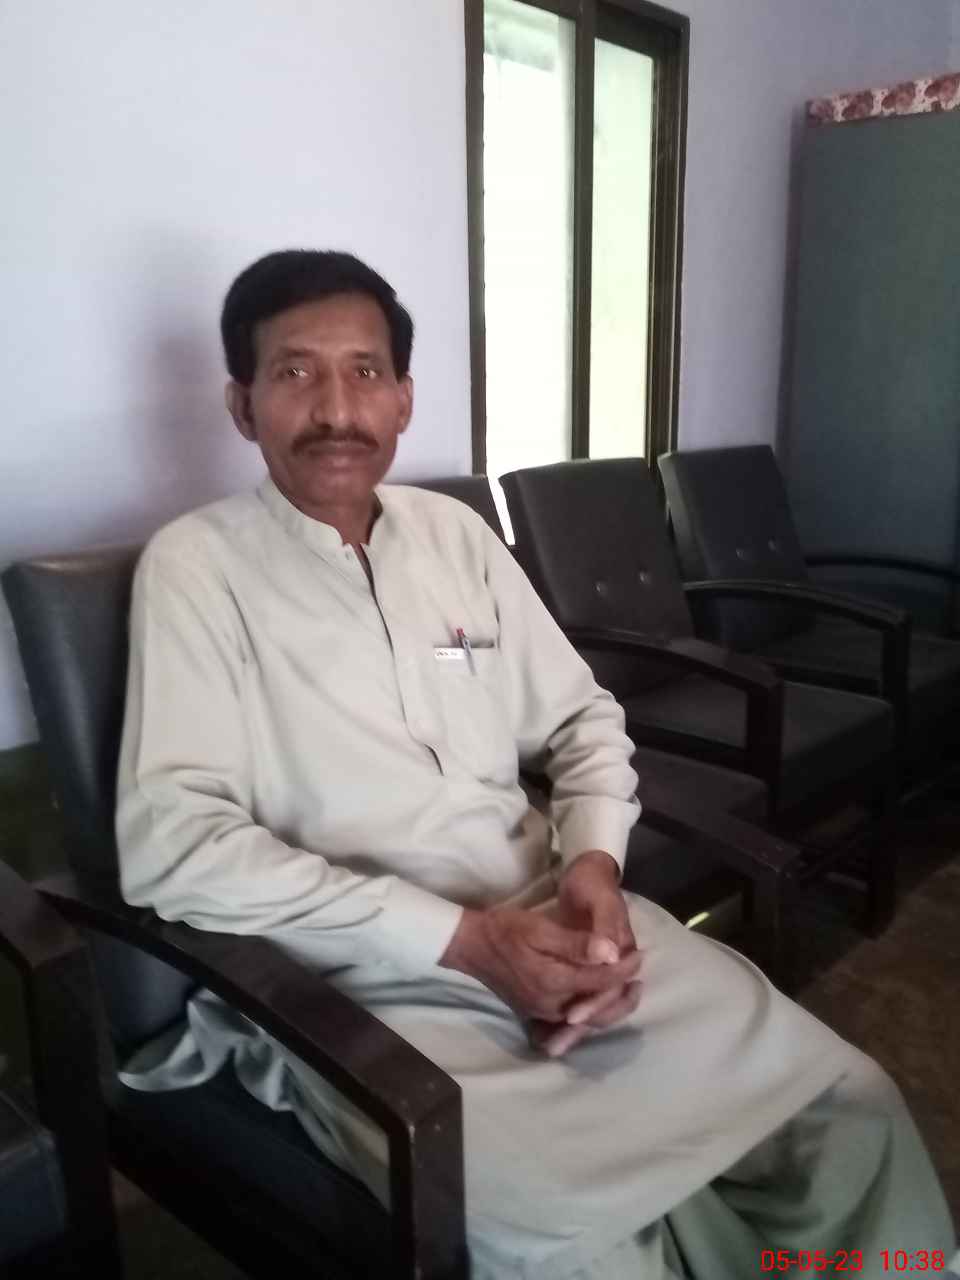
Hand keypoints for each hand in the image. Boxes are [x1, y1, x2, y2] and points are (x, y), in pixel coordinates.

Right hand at [439, 904, 641, 1024]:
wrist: (471, 945)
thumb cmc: (506, 930)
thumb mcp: (540, 929)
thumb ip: (576, 944)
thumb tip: (611, 951)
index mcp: (554, 981)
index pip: (601, 981)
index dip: (624, 969)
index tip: (640, 955)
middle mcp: (551, 1004)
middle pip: (598, 1009)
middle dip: (622, 994)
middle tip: (640, 977)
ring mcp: (543, 1011)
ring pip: (586, 1018)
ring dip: (609, 1004)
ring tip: (628, 987)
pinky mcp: (537, 1011)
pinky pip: (572, 1018)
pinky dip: (591, 1010)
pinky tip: (599, 997)